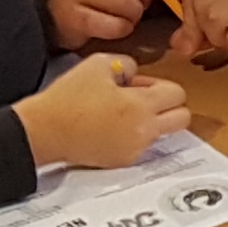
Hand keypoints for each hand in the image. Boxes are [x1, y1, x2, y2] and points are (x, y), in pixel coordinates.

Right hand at [13, 54, 192, 169]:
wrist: (44, 130)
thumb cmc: (68, 97)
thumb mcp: (97, 64)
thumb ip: (127, 64)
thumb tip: (136, 75)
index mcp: (142, 105)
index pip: (178, 94)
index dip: (159, 85)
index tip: (137, 85)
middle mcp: (145, 131)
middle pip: (183, 118)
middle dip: (169, 107)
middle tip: (143, 101)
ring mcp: (136, 149)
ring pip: (164, 134)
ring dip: (152, 121)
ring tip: (122, 114)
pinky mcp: (123, 162)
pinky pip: (143, 146)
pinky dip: (135, 136)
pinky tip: (110, 127)